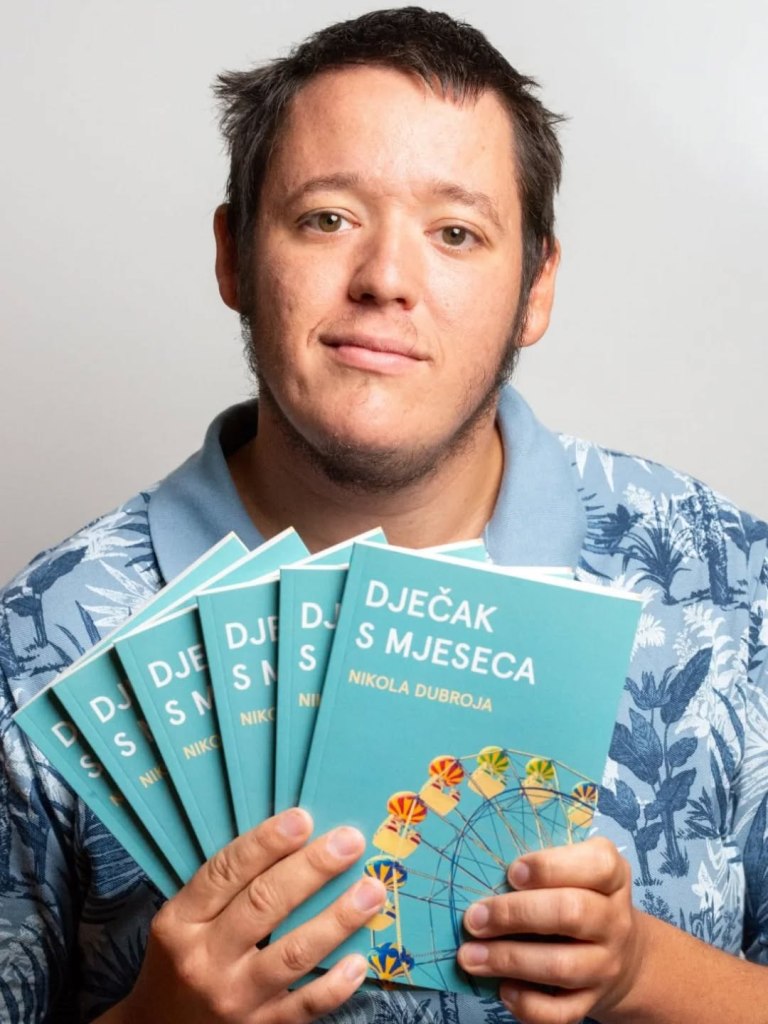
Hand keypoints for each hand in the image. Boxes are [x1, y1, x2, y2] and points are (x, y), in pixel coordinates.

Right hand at [110, 808, 385, 1023]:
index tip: (303, 818)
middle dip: (312, 868)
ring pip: (293, 953)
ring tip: (371, 891)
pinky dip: (336, 983)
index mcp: (181, 922)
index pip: (225, 872)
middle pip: (264, 904)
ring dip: (338, 919)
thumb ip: (223, 887)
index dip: (266, 842)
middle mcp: (205, 960)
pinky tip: (360, 959)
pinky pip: (306, 1006)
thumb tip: (291, 838)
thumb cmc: (179, 963)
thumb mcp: (182, 922)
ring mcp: (234, 999)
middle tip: (350, 841)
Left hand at [457, 837, 645, 1023]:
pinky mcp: (591, 1001)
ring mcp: (606, 965)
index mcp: (612, 877)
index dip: (551, 867)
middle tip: (475, 918)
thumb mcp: (576, 871)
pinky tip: (503, 990)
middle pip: (572, 912)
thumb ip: (542, 867)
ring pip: (561, 966)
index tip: (512, 872)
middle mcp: (614, 921)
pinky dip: (528, 1004)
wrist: (624, 958)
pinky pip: (561, 1011)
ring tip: (470, 955)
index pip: (597, 865)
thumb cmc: (582, 898)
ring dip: (509, 960)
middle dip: (515, 914)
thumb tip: (487, 873)